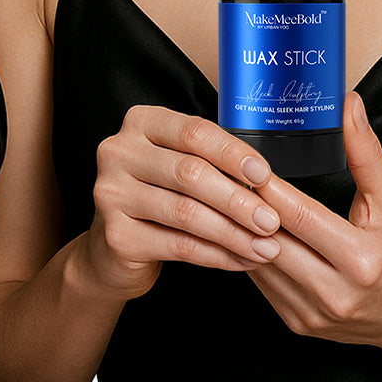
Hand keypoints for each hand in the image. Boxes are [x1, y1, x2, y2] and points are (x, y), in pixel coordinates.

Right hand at [78, 105, 282, 301]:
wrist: (113, 248)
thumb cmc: (158, 195)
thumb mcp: (178, 165)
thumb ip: (212, 161)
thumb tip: (264, 180)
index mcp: (141, 123)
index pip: (194, 132)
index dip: (233, 153)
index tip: (264, 175)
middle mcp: (119, 152)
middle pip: (191, 173)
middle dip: (238, 199)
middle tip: (270, 220)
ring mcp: (111, 194)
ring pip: (186, 213)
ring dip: (233, 232)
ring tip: (263, 245)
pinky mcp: (116, 236)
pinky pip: (178, 245)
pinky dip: (216, 254)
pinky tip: (240, 259)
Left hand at [250, 93, 381, 351]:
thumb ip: (367, 153)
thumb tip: (349, 105)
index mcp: (361, 259)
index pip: (300, 217)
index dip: (269, 188)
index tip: (247, 162)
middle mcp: (335, 293)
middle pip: (273, 240)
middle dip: (245, 205)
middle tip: (223, 173)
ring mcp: (313, 313)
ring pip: (259, 264)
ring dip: (239, 230)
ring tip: (225, 196)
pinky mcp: (298, 324)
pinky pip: (263, 284)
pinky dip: (249, 252)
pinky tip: (240, 228)